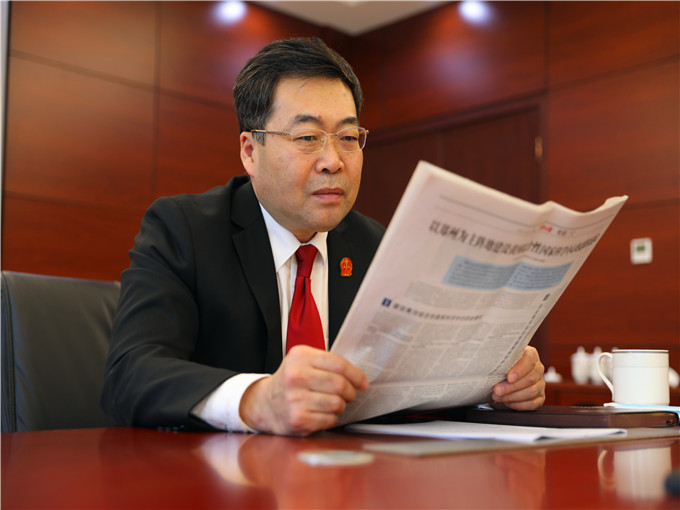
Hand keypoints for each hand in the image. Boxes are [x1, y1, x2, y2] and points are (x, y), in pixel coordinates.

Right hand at [238, 345, 368, 435]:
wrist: (263, 404)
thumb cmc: (288, 382)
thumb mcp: (301, 362)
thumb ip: (325, 363)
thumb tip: (358, 376)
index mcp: (300, 357)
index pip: (338, 364)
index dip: (356, 374)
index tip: (363, 382)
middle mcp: (296, 376)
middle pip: (340, 384)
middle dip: (350, 391)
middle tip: (349, 394)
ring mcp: (296, 398)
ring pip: (337, 403)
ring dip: (340, 405)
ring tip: (331, 403)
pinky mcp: (298, 419)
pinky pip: (329, 419)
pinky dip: (330, 418)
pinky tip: (321, 413)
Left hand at [492, 346, 544, 409]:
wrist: (502, 372)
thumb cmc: (501, 363)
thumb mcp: (500, 357)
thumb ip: (498, 357)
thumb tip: (490, 360)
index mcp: (531, 354)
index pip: (530, 359)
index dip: (520, 369)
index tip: (508, 377)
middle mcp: (537, 368)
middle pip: (530, 378)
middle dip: (511, 386)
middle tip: (497, 390)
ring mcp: (540, 383)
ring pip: (531, 392)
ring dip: (512, 396)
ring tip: (498, 396)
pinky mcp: (539, 396)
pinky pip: (533, 403)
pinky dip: (519, 404)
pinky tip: (507, 402)